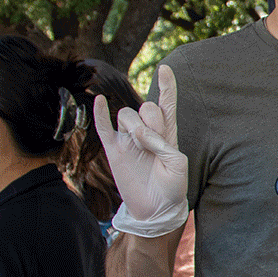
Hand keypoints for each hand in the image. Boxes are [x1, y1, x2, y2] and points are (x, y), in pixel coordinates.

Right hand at [95, 65, 188, 237]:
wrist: (155, 209)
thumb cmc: (172, 186)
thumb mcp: (177, 163)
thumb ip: (162, 143)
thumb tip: (138, 132)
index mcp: (167, 133)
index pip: (166, 103)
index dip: (166, 85)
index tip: (165, 67)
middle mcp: (147, 132)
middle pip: (145, 106)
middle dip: (152, 118)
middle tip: (155, 139)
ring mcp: (128, 140)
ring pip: (126, 114)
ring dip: (135, 124)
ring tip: (141, 143)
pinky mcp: (114, 150)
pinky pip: (103, 127)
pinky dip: (100, 113)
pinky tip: (100, 100)